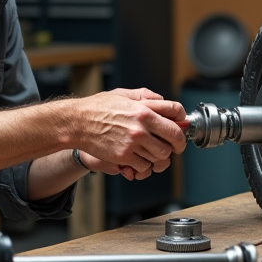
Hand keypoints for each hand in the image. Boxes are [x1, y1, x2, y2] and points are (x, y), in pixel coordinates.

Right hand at [72, 88, 186, 179]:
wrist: (77, 123)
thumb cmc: (98, 108)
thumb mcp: (123, 94)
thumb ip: (146, 96)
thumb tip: (162, 101)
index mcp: (144, 110)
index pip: (176, 114)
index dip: (183, 122)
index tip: (182, 128)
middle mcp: (141, 127)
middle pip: (173, 140)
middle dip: (176, 144)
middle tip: (173, 146)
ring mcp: (133, 143)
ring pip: (161, 156)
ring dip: (160, 157)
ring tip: (153, 153)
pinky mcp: (124, 157)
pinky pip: (144, 166)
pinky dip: (144, 166)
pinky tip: (139, 159)